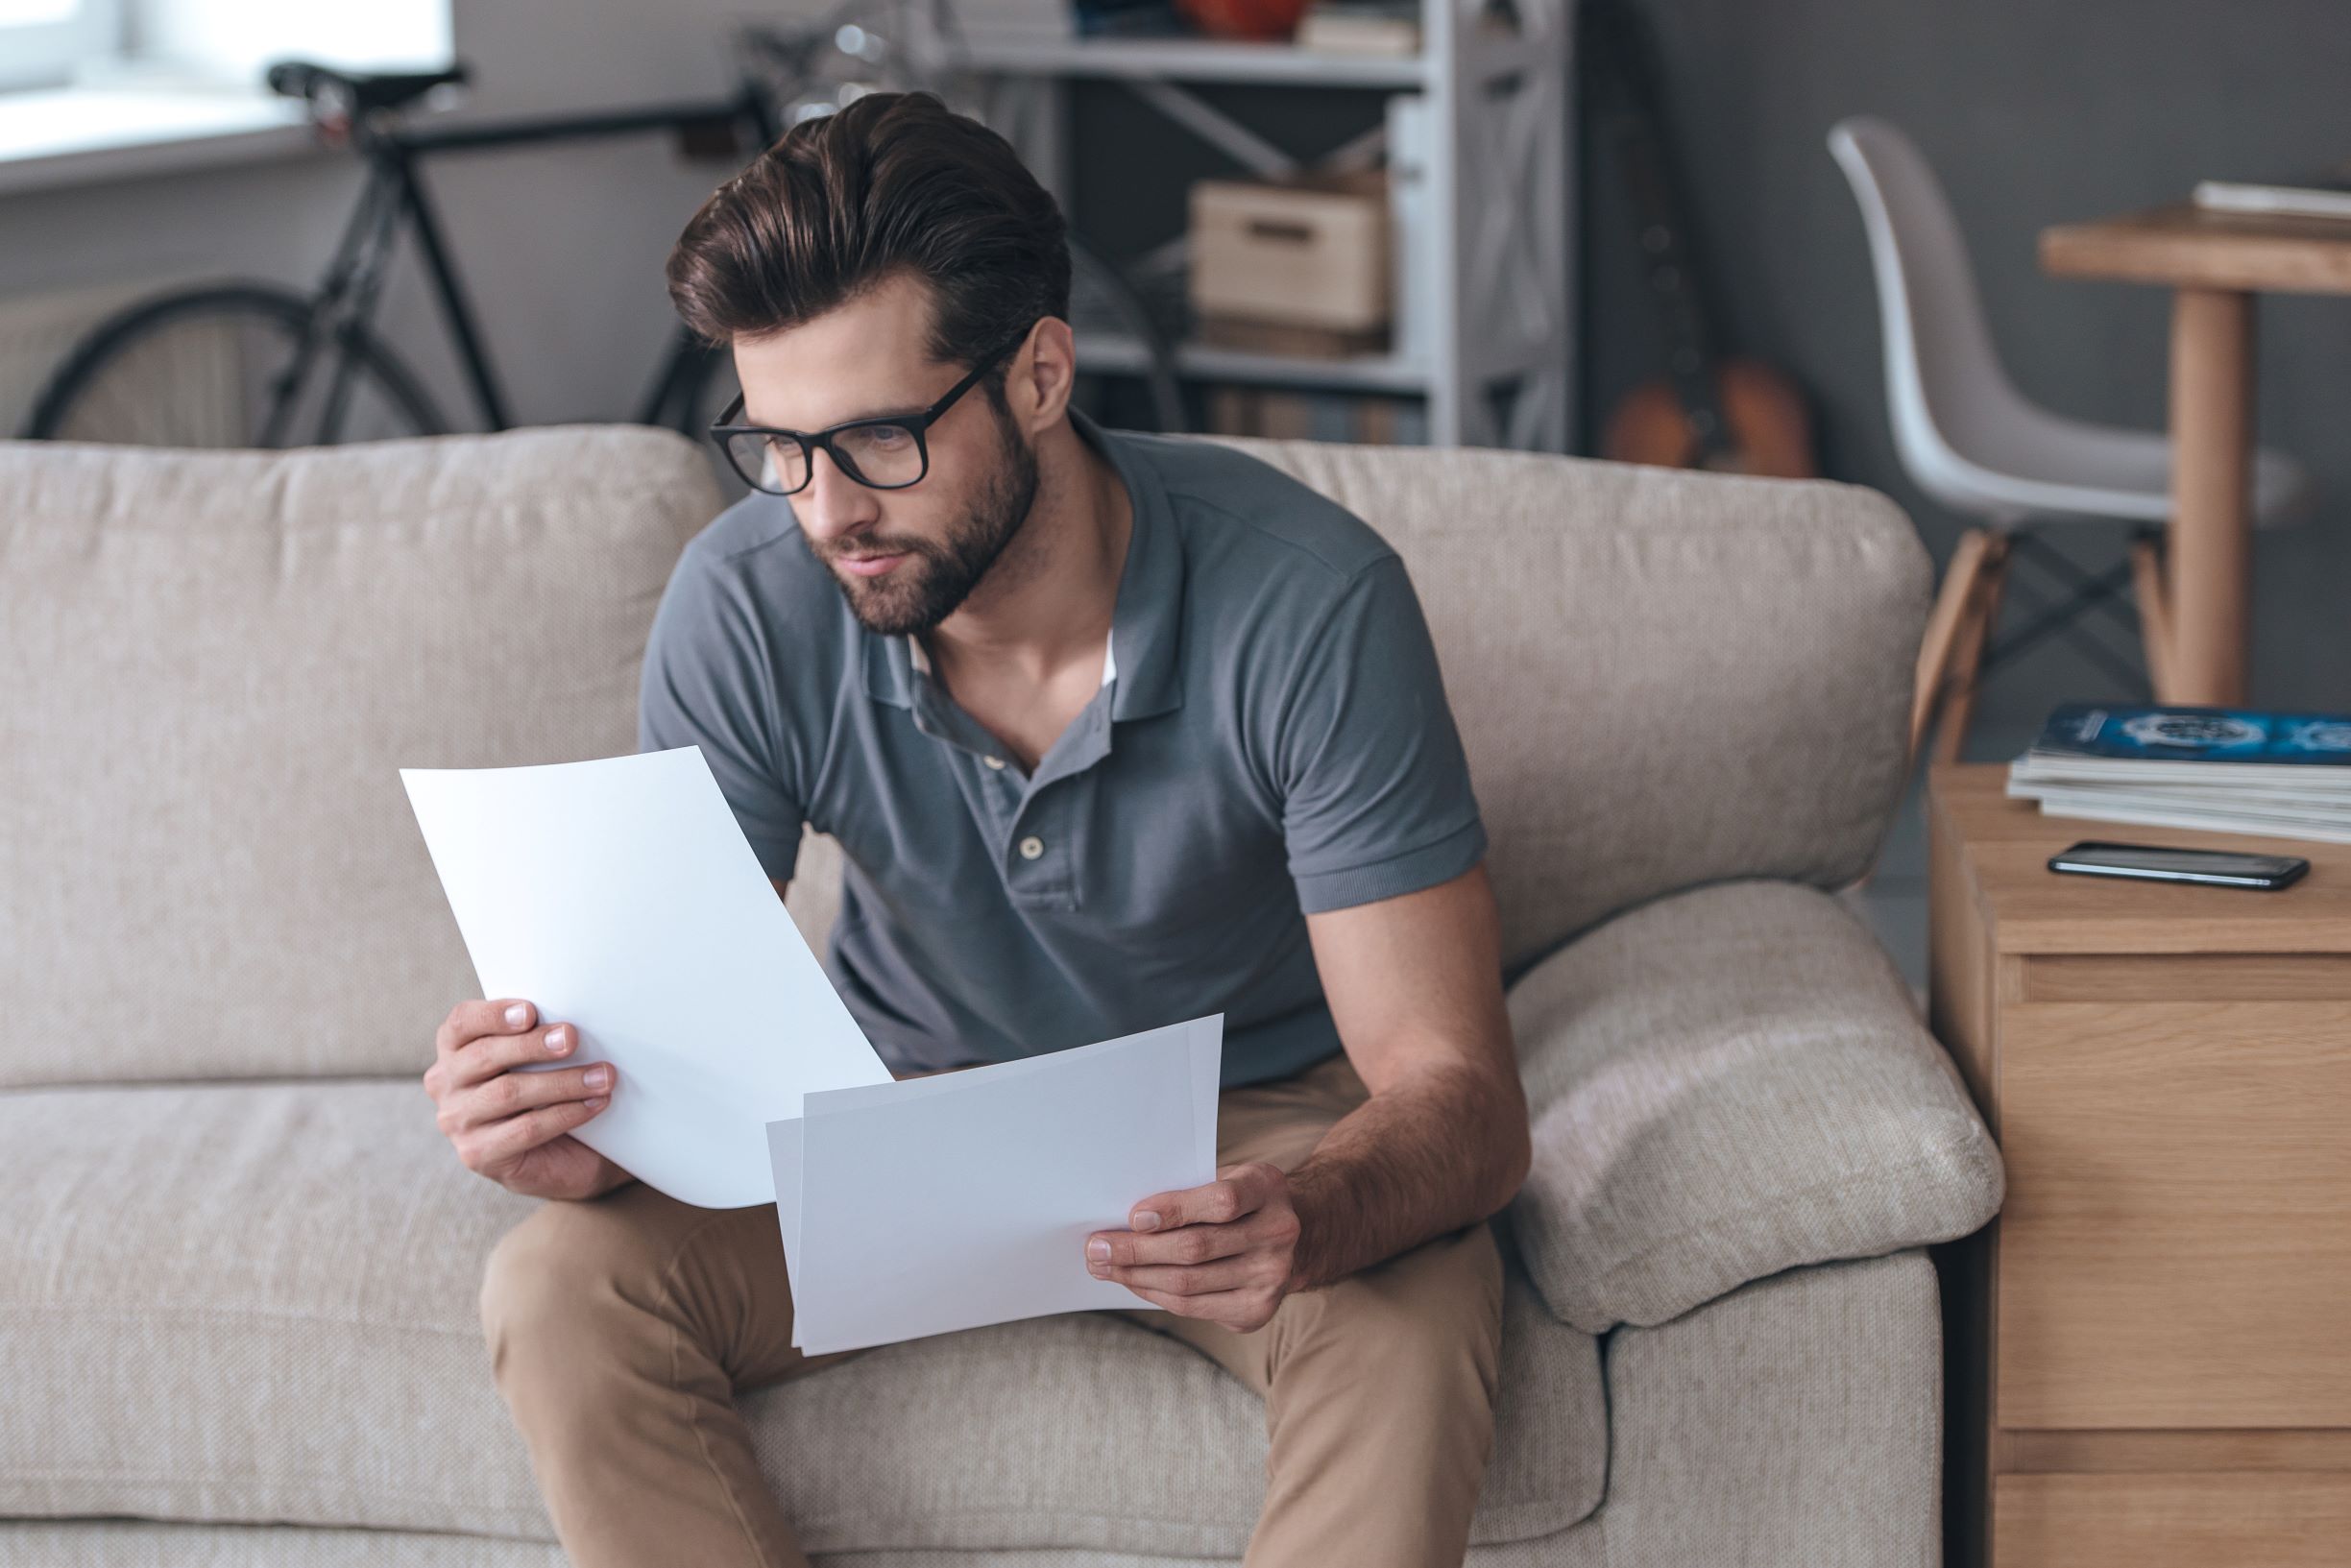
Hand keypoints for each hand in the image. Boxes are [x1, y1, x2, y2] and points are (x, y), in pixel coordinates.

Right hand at [423, 998, 631, 1200]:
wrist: (559, 1155)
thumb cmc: (547, 1092)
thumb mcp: (539, 1058)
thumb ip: (539, 1035)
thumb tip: (568, 1022)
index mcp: (454, 1049)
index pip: (462, 1022)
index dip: (493, 1015)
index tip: (531, 1012)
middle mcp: (445, 1084)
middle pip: (485, 1055)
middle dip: (533, 1045)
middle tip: (572, 1038)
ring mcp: (456, 1122)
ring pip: (508, 1093)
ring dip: (562, 1081)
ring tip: (602, 1076)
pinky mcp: (477, 1154)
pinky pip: (525, 1129)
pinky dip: (565, 1114)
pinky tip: (594, 1104)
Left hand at [1085, 1162, 1303, 1331]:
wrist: (1297, 1236)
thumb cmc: (1242, 1200)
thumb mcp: (1227, 1177)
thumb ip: (1189, 1190)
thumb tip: (1126, 1219)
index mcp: (1268, 1188)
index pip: (1222, 1201)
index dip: (1175, 1209)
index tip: (1134, 1217)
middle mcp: (1278, 1233)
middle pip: (1197, 1248)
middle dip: (1138, 1250)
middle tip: (1097, 1248)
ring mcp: (1271, 1278)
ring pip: (1189, 1283)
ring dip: (1137, 1276)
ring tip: (1104, 1267)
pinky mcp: (1257, 1311)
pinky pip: (1193, 1306)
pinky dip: (1156, 1293)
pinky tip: (1133, 1282)